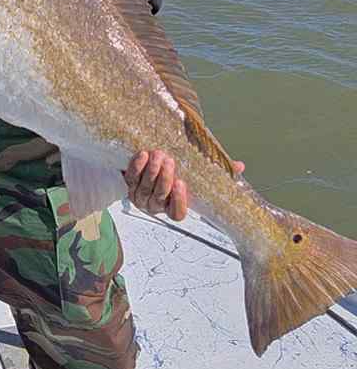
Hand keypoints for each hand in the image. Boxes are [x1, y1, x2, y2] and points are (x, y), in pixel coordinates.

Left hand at [123, 150, 244, 221]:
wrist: (147, 162)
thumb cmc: (176, 170)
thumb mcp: (196, 172)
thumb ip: (216, 170)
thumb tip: (239, 165)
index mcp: (172, 207)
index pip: (177, 214)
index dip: (179, 201)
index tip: (182, 184)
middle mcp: (155, 205)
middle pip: (159, 197)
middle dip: (163, 179)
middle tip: (169, 161)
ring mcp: (140, 195)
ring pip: (144, 187)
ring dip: (150, 170)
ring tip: (159, 154)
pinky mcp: (128, 183)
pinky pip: (130, 177)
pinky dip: (136, 166)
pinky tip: (143, 154)